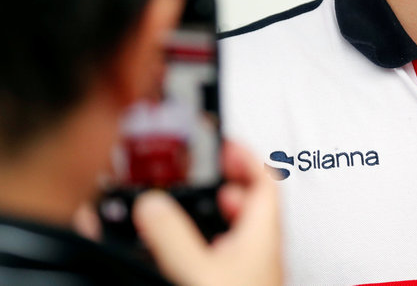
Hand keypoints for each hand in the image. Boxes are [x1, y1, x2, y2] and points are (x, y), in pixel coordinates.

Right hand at [134, 141, 281, 285]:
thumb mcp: (198, 267)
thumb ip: (173, 234)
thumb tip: (151, 204)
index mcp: (263, 231)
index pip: (265, 178)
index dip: (246, 156)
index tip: (225, 144)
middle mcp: (265, 246)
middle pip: (255, 199)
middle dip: (229, 179)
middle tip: (208, 170)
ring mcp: (256, 266)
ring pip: (244, 225)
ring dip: (222, 209)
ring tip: (199, 202)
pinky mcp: (244, 281)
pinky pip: (234, 248)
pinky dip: (217, 237)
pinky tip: (198, 246)